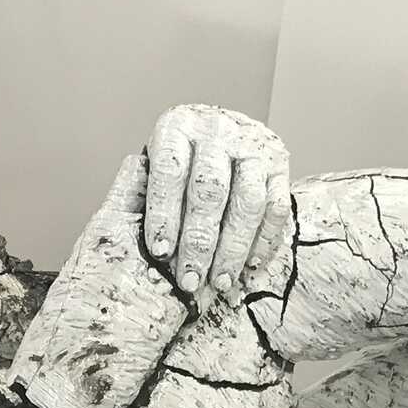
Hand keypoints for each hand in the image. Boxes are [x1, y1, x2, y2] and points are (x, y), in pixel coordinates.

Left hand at [143, 103, 291, 295]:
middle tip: (189, 280)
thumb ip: (135, 192)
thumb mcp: (146, 168)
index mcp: (177, 126)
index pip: (170, 172)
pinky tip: (248, 266)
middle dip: (199, 243)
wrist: (219, 136)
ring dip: (233, 248)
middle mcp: (217, 128)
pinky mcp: (280, 162)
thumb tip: (126, 223)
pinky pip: (277, 207)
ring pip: (248, 202)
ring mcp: (253, 145)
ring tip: (219, 281)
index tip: (160, 252)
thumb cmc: (175, 165)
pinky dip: (263, 241)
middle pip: (210, 191)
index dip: (165, 215)